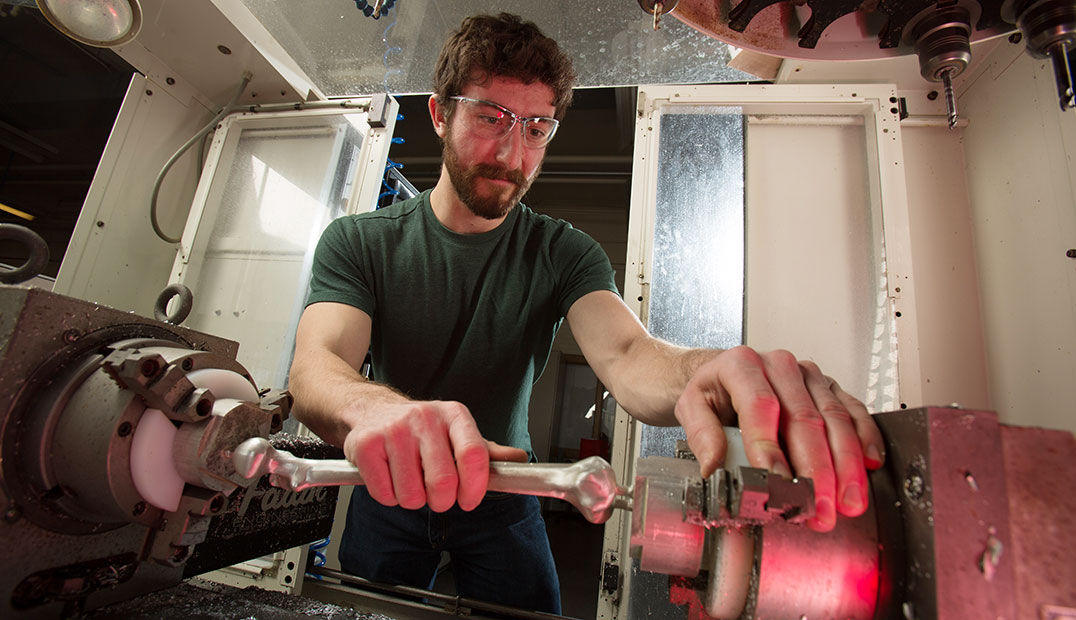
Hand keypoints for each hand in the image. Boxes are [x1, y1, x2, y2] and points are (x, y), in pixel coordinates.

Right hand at [341, 400, 527, 511]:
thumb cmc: (421, 430)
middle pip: (444, 483)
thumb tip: (518, 460)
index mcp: (453, 415)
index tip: (468, 500)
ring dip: (412, 499)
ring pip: (412, 495)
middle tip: (435, 493)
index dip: (475, 487)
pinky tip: (389, 477)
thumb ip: (487, 452)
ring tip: (409, 479)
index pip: (474, 455)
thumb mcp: (457, 433)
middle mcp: (424, 418)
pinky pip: (385, 495)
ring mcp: (393, 430)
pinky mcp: (365, 446)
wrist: (372, 411)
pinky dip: (389, 496)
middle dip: (441, 500)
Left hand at [674, 346, 884, 531]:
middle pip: (805, 418)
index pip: (761, 406)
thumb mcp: (691, 406)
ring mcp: (808, 375)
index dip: (771, 447)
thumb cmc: (712, 391)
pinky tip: (870, 463)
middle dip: (816, 470)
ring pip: (835, 418)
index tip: (778, 482)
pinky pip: (853, 411)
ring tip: (847, 500)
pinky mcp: (828, 387)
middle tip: (819, 506)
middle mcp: (780, 366)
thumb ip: (701, 435)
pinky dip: (865, 438)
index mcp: (742, 365)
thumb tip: (713, 466)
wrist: (722, 374)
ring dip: (846, 464)